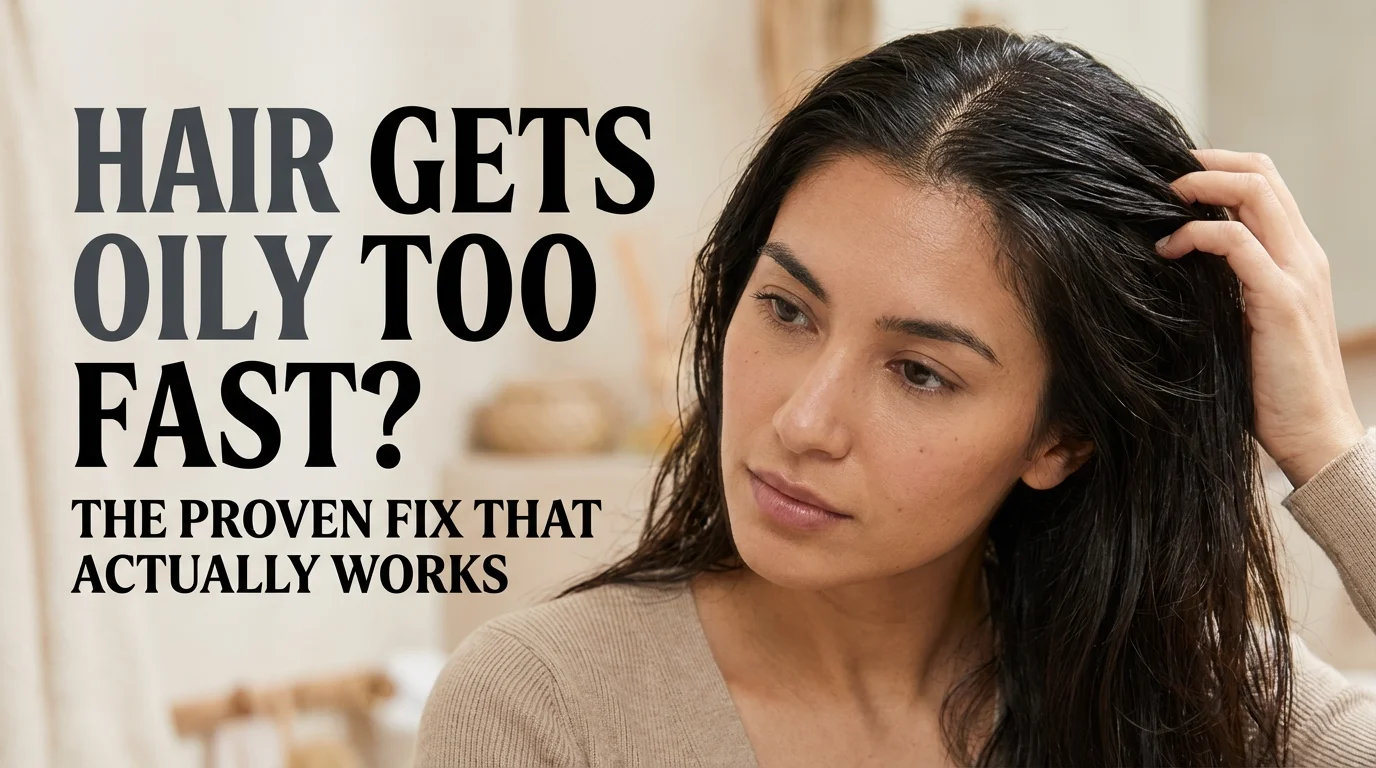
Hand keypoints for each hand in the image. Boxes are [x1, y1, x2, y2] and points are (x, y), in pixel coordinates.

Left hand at [1155, 148, 1365, 487]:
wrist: (1316, 436)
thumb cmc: (1270, 389)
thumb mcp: (1242, 325)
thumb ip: (1223, 290)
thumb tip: (1168, 269)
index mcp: (1296, 258)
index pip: (1264, 184)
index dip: (1217, 166)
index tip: (1168, 176)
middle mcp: (1303, 255)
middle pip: (1260, 174)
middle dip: (1204, 162)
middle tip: (1154, 174)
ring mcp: (1296, 274)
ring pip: (1254, 192)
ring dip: (1199, 185)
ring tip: (1157, 201)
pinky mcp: (1281, 300)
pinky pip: (1236, 242)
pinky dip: (1196, 233)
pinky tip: (1166, 250)